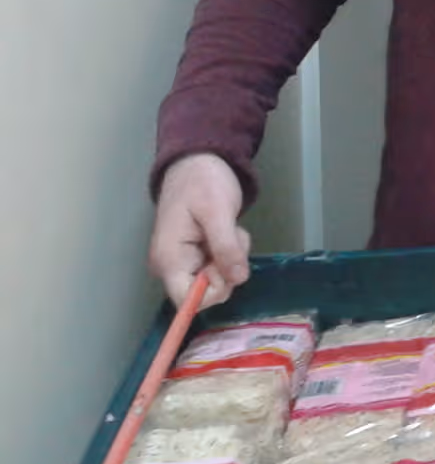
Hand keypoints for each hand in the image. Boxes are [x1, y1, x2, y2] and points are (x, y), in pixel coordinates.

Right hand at [148, 153, 250, 309]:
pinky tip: (226, 230)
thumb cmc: (203, 183)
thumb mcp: (218, 212)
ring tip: (228, 228)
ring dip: (232, 256)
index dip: (213, 291)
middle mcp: (171, 266)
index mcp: (169, 259)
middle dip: (227, 268)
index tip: (228, 266)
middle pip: (206, 291)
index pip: (186, 301)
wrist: (197, 162)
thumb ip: (226, 247)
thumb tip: (237, 279)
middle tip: (231, 237)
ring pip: (217, 279)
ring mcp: (183, 262)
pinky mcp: (195, 256)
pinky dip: (230, 251)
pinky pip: (219, 266)